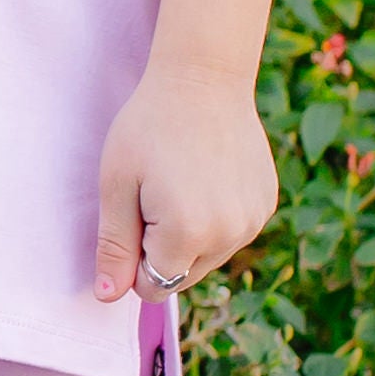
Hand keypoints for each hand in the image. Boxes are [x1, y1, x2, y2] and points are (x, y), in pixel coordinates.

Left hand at [94, 59, 279, 302]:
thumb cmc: (148, 127)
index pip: (152, 287)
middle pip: (181, 278)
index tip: (135, 211)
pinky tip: (207, 176)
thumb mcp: (117, 184)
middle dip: (161, 249)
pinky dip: (214, 218)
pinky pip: (231, 234)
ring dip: (188, 235)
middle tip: (155, 193)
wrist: (203, 79)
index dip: (134, 256)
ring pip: (207, 258)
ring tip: (182, 181)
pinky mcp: (266, 205)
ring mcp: (254, 221)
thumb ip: (114, 246)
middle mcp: (230, 235)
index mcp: (187, 233)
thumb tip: (107, 296)